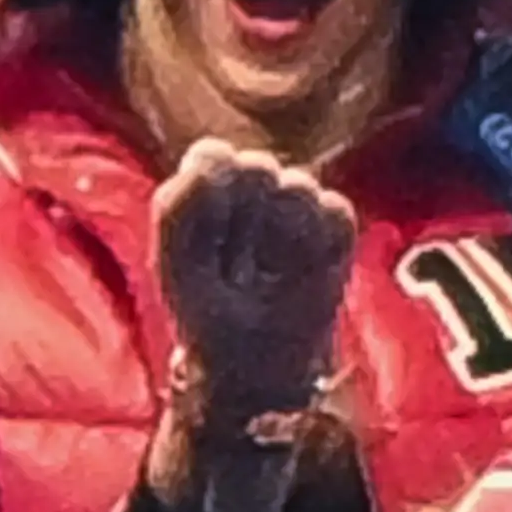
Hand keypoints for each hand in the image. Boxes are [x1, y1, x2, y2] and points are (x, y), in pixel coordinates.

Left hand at [155, 139, 358, 407]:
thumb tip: (212, 153)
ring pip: (298, 187)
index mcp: (208, 183)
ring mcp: (298, 197)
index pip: (213, 156)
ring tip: (266, 274)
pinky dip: (317, 248)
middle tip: (234, 268)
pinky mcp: (336, 219)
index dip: (210, 198)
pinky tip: (300, 273)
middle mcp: (255, 181)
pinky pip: (334, 212)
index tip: (204, 242)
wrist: (254, 358)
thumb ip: (180, 203)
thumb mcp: (175, 260)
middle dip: (242, 223)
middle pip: (256, 168)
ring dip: (278, 239)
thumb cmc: (207, 306)